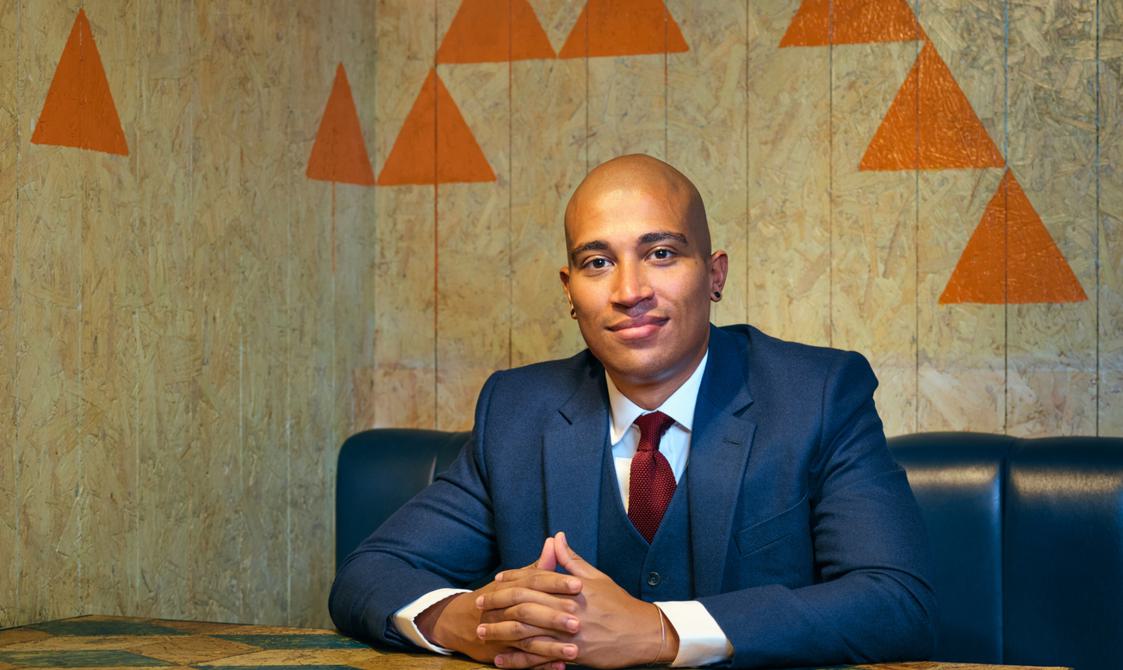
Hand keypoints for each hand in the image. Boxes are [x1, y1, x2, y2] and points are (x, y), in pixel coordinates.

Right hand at [418, 537, 581, 668]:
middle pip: (529, 611)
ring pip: (526, 640)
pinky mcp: (500, 653)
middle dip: (553, 616)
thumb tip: (555, 541)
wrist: (460, 620)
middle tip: (578, 620)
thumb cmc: (495, 597)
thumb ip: (538, 565)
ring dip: (550, 647)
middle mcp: (504, 609)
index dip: (556, 583)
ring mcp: (501, 633)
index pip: (535, 582)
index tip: (579, 585)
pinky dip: (540, 666)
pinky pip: (521, 662)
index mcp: (511, 587)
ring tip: (574, 651)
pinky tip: (559, 667)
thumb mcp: (515, 579)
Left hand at [478, 532, 679, 668]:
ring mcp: (569, 634)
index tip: (496, 580)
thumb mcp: (596, 578)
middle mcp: (567, 610)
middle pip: (524, 606)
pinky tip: (501, 660)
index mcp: (571, 589)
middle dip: (498, 605)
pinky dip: (518, 660)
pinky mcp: (573, 655)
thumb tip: (556, 537)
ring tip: (482, 633)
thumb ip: (571, 560)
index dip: (513, 579)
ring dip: (502, 633)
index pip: (535, 580)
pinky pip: (539, 658)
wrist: (643, 633)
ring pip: (528, 633)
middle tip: (478, 606)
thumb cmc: (619, 603)